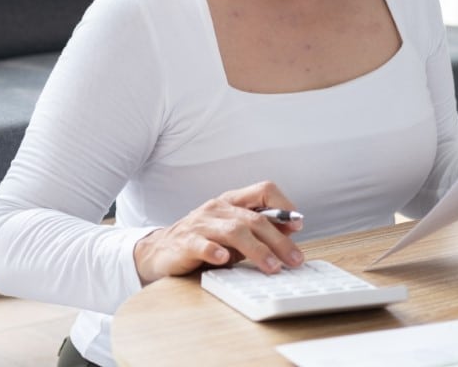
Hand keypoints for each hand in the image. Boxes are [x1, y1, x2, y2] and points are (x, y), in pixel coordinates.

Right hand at [133, 181, 304, 284]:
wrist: (160, 252)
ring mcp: (200, 224)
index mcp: (232, 202)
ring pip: (234, 231)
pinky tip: (224, 259)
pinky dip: (214, 251)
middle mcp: (217, 208)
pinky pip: (201, 244)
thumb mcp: (234, 233)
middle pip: (254, 219)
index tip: (297, 225)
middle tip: (294, 259)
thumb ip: (258, 230)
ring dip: (257, 250)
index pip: (264, 190)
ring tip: (271, 267)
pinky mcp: (184, 242)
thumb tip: (292, 227)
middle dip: (279, 240)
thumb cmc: (203, 241)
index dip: (284, 205)